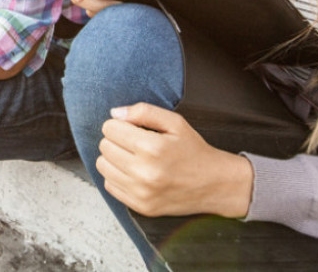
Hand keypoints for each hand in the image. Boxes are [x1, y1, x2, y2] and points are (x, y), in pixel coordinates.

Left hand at [97, 102, 253, 217]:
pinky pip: (109, 185)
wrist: (215, 184)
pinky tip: (134, 172)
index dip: (119, 125)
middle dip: (116, 140)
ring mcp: (141, 193)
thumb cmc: (193, 150)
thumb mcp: (175, 122)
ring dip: (113, 158)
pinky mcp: (141, 207)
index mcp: (152, 148)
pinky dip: (117, 176)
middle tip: (134, 143)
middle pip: (104, 146)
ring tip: (132, 157)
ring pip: (102, 166)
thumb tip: (114, 114)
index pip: (109, 128)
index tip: (132, 128)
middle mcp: (144, 172)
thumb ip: (143, 111)